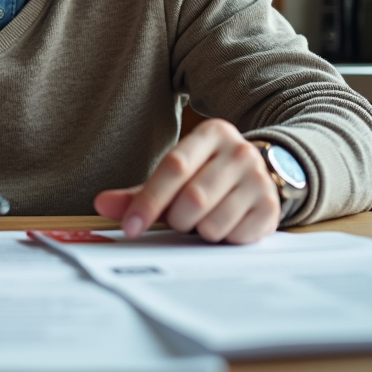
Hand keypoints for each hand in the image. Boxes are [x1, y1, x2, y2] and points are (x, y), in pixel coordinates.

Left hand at [93, 119, 279, 244]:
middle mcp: (239, 151)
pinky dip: (222, 238)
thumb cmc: (208, 176)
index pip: (173, 167)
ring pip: (213, 222)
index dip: (148, 201)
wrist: (262, 175)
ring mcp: (259, 178)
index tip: (130, 228)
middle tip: (179, 218)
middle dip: (176, 218)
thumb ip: (138, 192)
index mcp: (211, 133)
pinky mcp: (271, 206)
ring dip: (199, 230)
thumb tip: (101, 203)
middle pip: (192, 198)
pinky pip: (235, 236)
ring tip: (205, 218)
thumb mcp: (175, 177)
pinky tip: (227, 223)